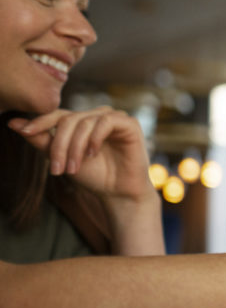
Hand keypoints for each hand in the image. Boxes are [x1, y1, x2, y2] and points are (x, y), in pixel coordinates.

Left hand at [8, 107, 154, 204]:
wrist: (118, 192)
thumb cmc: (93, 176)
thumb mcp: (61, 158)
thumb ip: (42, 140)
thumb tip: (12, 123)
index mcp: (81, 121)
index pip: (58, 114)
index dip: (40, 121)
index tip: (24, 131)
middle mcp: (97, 116)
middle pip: (69, 120)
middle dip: (60, 145)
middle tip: (57, 169)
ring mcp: (114, 118)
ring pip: (85, 122)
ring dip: (75, 146)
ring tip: (74, 168)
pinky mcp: (129, 124)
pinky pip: (106, 122)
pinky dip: (95, 138)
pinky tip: (92, 154)